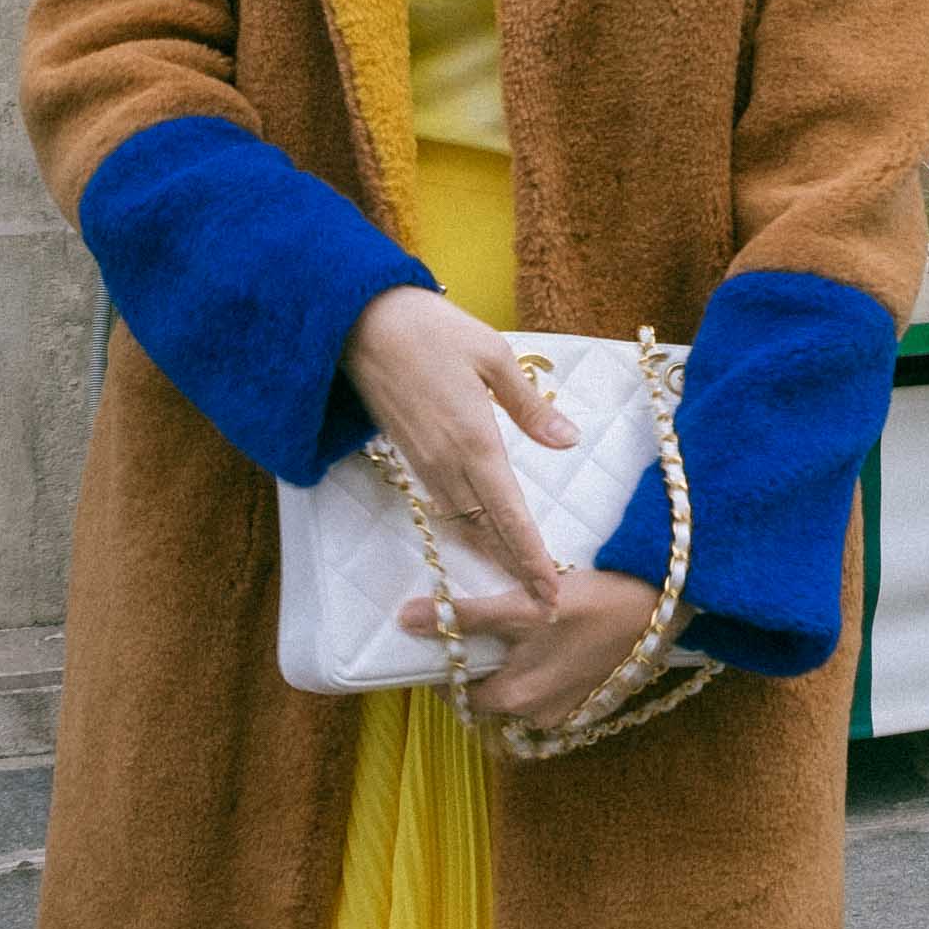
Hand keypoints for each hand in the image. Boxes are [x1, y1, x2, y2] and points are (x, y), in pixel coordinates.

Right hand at [341, 286, 577, 613]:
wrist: (361, 323)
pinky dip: (468, 528)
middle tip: (544, 604)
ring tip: (519, 579)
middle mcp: (448, 463)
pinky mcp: (410, 454)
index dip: (531, 558)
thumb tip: (568, 439)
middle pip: (487, 531)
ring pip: (464, 522)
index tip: (550, 593)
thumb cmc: (432, 330)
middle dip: (516, 568)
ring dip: (492, 552)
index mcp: (475, 442)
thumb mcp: (494, 357)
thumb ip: (530, 406)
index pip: (510, 515)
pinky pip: (444, 505)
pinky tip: (481, 535)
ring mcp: (425, 462)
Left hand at [422, 567, 690, 727]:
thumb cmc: (588, 604)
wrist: (660, 605)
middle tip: (478, 625)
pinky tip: (548, 638)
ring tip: (514, 627)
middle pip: (489, 694)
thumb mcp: (520, 607)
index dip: (445, 666)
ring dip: (511, 666)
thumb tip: (406, 621)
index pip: (458, 694)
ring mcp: (566, 711)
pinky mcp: (589, 698)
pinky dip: (540, 668)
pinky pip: (548, 689)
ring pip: (520, 691)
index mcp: (515, 700)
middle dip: (480, 664)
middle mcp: (538, 717)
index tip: (443, 638)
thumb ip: (465, 617)